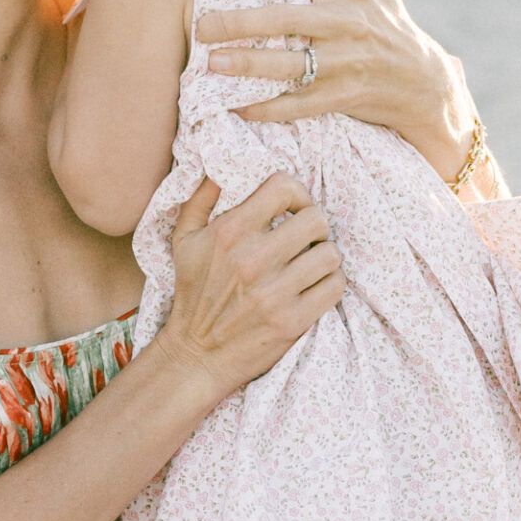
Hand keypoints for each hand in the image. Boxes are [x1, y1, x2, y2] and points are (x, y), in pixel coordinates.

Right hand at [157, 173, 343, 405]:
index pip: (284, 187)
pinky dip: (330, 283)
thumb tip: (221, 165)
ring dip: (325, 257)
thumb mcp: (184, 239)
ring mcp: (273, 293)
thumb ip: (201, 197)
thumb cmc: (193, 292)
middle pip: (316, 219)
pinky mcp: (291, 322)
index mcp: (229, 233)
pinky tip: (314, 286)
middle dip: (315, 227)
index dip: (297, 193)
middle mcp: (252, 260)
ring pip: (331, 254)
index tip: (294, 209)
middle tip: (306, 240)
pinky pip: (335, 286)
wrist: (195, 354)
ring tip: (310, 264)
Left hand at [197, 0, 478, 184]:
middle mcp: (348, 21)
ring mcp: (346, 62)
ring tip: (211, 63)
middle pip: (283, 18)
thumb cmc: (386, 18)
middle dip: (237, 22)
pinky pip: (297, 105)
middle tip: (200, 25)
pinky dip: (266, 108)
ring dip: (247, 65)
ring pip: (288, 64)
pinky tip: (235, 107)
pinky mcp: (342, 97)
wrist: (421, 81)